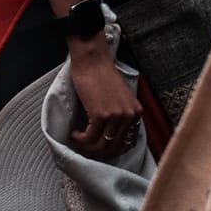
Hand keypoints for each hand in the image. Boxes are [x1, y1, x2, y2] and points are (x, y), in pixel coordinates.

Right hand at [67, 40, 142, 157]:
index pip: (127, 142)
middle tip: (86, 148)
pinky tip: (74, 135)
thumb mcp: (120, 96)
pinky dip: (80, 140)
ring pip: (102, 145)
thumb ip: (121, 114)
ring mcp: (116, 116)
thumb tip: (111, 136)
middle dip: (99, 151)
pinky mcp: (100, 115)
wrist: (92, 58)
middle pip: (114, 146)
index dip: (112, 149)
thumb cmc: (101, 73)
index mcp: (136, 112)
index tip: (100, 148)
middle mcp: (129, 116)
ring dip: (88, 147)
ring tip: (78, 141)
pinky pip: (90, 138)